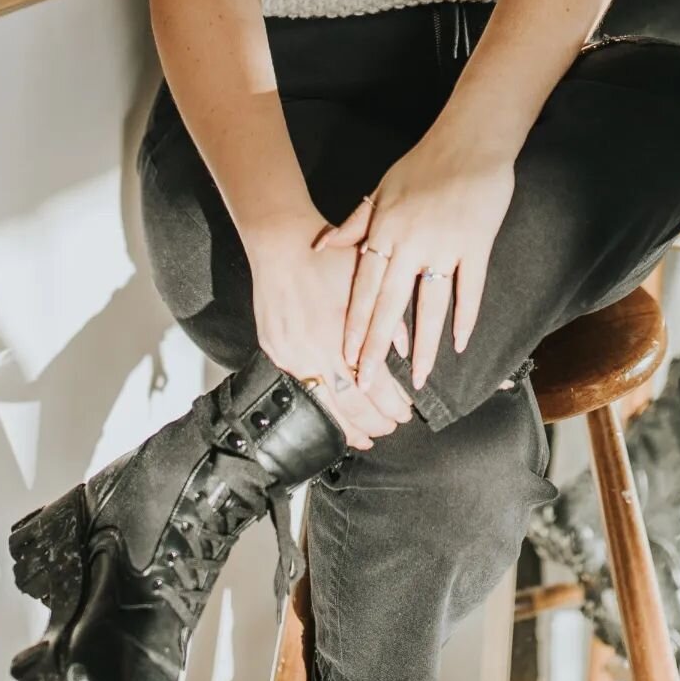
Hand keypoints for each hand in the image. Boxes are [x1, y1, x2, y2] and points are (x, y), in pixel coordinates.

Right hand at [246, 209, 413, 450]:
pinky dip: (319, 407)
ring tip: (365, 436)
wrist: (282, 244)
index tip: (405, 414)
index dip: (392, 405)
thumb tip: (405, 352)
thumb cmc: (329, 258)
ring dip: (346, 426)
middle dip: (374, 422)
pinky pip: (299, 389)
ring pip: (322, 405)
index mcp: (342, 333)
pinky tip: (332, 415)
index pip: (373, 385)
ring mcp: (291, 354)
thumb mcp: (369, 281)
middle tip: (390, 428)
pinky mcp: (274, 352)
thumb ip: (388, 318)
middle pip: (349, 404)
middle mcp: (315, 349)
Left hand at [314, 133, 514, 391]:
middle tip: (369, 381)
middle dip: (378, 347)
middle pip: (391, 304)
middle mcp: (411, 242)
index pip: (364, 287)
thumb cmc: (424, 163)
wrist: (469, 141)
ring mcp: (445, 245)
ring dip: (426, 346)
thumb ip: (355, 223)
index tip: (345, 355)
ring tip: (420, 379)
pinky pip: (469, 289)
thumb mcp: (383, 189)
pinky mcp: (475, 244)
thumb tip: (322, 245)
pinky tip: (460, 344)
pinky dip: (466, 318)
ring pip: (431, 305)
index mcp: (385, 230)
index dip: (354, 323)